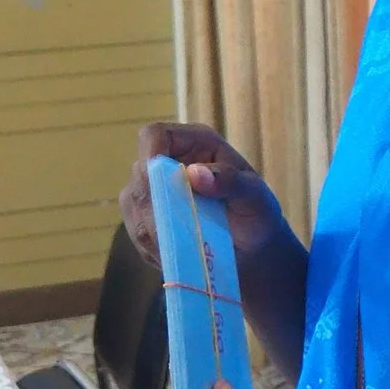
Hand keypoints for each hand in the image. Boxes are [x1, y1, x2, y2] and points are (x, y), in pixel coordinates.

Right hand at [118, 123, 290, 268]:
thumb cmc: (257, 211)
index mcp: (195, 143)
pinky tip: (179, 253)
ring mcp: (153, 191)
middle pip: (140, 174)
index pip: (155, 135)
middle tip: (180, 230)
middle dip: (156, 205)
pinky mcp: (146, 219)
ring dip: (155, 230)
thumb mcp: (255, 196)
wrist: (250, 245)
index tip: (160, 183)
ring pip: (132, 205)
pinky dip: (154, 246)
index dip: (150, 153)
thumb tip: (194, 173)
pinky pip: (136, 231)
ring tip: (187, 246)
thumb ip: (229, 181)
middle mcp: (168, 162)